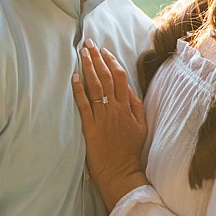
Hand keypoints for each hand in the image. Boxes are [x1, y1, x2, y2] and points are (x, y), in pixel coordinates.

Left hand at [72, 42, 148, 211]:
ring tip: (81, 53)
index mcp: (129, 108)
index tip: (103, 50)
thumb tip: (129, 89)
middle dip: (97, 58)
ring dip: (88, 68)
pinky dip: (79, 89)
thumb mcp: (141, 127)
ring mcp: (103, 117)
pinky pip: (84, 104)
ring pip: (96, 87)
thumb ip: (136, 107)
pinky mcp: (91, 127)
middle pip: (107, 77)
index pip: (121, 78)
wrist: (122, 172)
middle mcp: (116, 109)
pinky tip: (74, 77)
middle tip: (88, 43)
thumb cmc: (130, 151)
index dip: (111, 62)